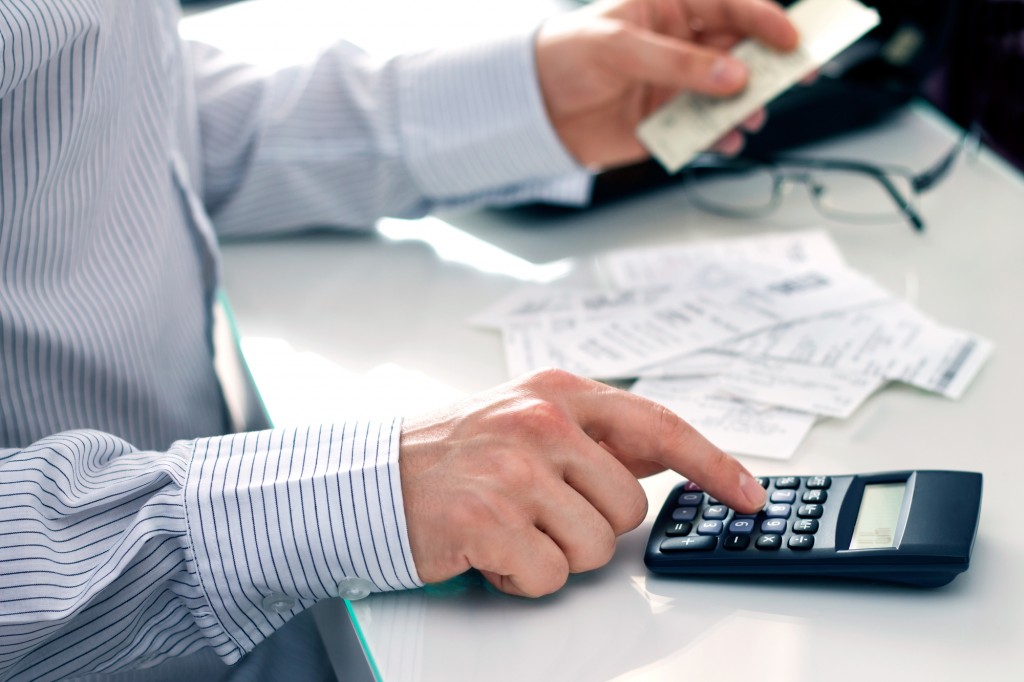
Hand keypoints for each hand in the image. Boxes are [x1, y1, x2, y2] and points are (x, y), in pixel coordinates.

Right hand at [400, 369, 766, 596]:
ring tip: (509, 527)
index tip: (749, 495)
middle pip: (629, 507)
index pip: (659, 426)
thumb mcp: (524, 418)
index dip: (714, 464)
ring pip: (595, 548)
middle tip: (538, 514)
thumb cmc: (449, 454)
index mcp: (557, 392)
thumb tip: (668, 457)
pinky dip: (521, 578)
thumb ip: (594, 435)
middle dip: (591, 526)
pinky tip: (488, 550)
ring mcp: (514, 469)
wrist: (366, 478)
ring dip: (554, 554)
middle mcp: (540, 422)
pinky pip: (548, 577)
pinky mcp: (488, 517)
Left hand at [535, 0, 798, 167]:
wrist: (532, 110)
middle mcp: (682, 46)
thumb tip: (731, 76)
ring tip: (750, 116)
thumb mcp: (618, 48)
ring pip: (730, 94)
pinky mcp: (669, 123)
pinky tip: (724, 140)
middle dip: (770, 66)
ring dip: (747, 105)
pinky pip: (706, 130)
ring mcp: (678, 86)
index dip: (766, 20)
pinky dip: (720, 137)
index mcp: (672, 8)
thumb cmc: (563, 58)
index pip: (731, 6)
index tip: (792, 40)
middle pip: (742, 51)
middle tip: (796, 78)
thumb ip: (676, 62)